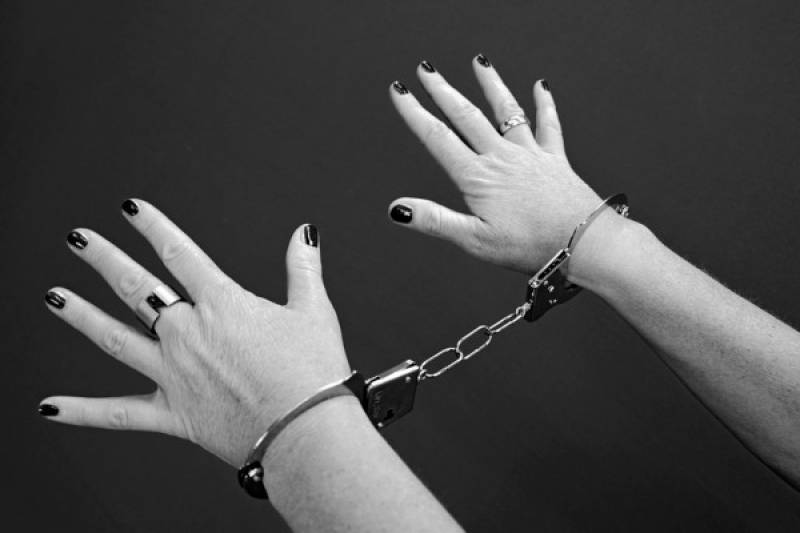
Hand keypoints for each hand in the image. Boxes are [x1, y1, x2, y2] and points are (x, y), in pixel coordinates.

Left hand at [40, 200, 350, 466]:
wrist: (306, 431)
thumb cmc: (314, 373)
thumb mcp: (315, 311)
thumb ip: (303, 268)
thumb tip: (304, 233)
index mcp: (224, 305)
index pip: (180, 253)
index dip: (153, 226)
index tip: (131, 209)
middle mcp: (189, 334)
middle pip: (136, 287)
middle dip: (104, 259)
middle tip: (78, 240)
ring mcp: (175, 374)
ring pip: (116, 339)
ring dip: (81, 315)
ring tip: (54, 297)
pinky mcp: (173, 414)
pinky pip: (118, 413)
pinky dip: (83, 411)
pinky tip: (49, 406)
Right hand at [388, 55, 601, 274]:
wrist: (583, 242)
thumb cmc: (531, 245)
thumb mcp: (475, 240)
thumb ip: (435, 221)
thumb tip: (398, 209)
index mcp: (478, 177)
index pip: (438, 138)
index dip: (415, 113)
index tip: (400, 93)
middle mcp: (502, 158)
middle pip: (467, 116)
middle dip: (442, 91)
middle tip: (426, 70)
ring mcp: (530, 154)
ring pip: (506, 111)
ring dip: (490, 85)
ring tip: (479, 62)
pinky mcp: (555, 159)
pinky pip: (548, 124)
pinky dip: (544, 103)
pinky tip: (541, 86)